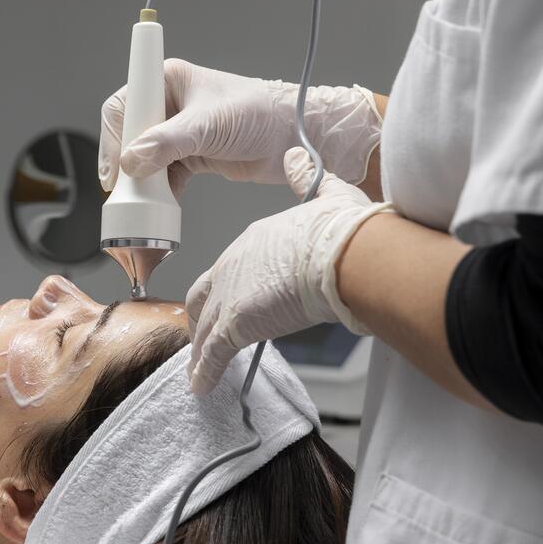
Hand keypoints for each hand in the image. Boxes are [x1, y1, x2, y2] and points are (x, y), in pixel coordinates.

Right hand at [99, 59, 381, 197]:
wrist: (292, 138)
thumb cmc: (258, 113)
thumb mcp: (208, 125)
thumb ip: (167, 143)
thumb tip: (131, 161)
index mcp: (168, 81)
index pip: (124, 105)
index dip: (113, 137)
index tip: (115, 168)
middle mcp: (169, 105)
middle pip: (128, 136)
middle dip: (125, 165)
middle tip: (125, 190)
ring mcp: (178, 133)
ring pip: (144, 161)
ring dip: (143, 184)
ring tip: (143, 203)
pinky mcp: (190, 157)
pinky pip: (163, 178)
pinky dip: (160, 195)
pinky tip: (161, 208)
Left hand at [185, 147, 394, 393]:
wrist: (344, 252)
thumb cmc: (343, 229)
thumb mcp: (326, 194)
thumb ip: (306, 178)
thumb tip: (298, 157)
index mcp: (253, 240)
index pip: (229, 269)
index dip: (227, 288)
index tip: (232, 300)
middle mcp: (233, 265)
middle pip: (203, 296)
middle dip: (200, 318)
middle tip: (201, 336)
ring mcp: (231, 295)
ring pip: (204, 328)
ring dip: (200, 351)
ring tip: (198, 370)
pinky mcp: (237, 322)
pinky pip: (212, 354)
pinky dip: (204, 372)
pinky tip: (200, 386)